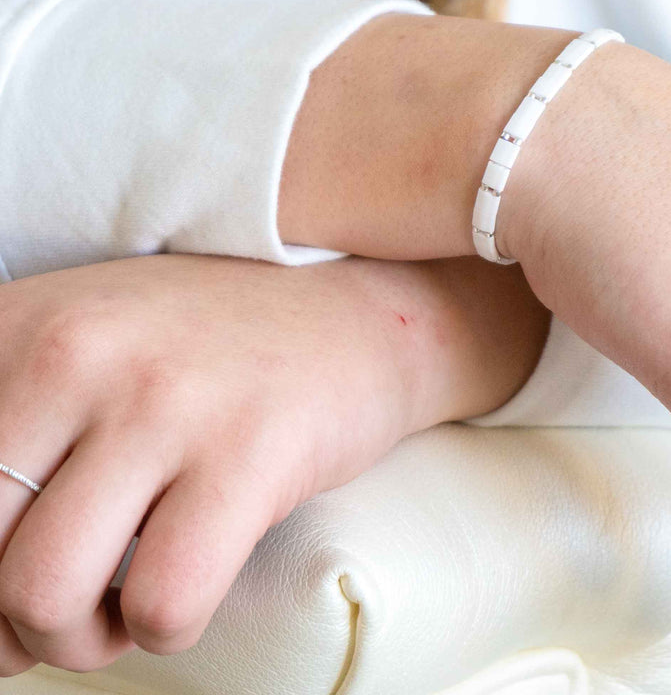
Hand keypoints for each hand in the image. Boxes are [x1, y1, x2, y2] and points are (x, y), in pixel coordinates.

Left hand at [0, 253, 546, 674]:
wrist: (352, 316)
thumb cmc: (209, 350)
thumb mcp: (85, 344)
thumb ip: (6, 430)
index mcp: (17, 325)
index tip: (12, 577)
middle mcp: (78, 351)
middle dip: (7, 623)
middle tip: (65, 607)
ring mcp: (166, 399)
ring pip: (42, 597)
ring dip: (79, 639)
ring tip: (121, 604)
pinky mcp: (249, 451)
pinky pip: (161, 606)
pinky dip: (164, 629)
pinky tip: (190, 580)